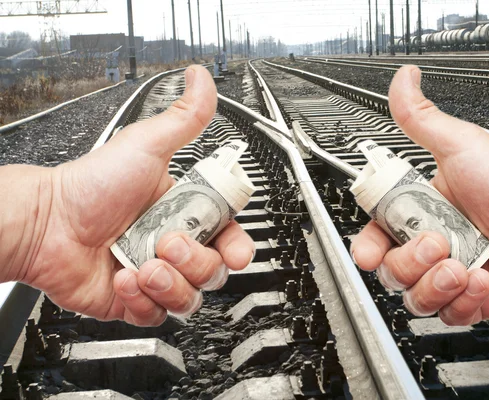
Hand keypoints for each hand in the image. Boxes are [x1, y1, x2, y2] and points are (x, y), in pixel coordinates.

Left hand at [20, 66, 253, 325]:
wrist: (46, 224)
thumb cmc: (90, 184)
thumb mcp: (145, 146)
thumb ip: (184, 118)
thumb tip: (202, 80)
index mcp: (185, 213)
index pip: (229, 237)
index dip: (237, 247)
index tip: (233, 249)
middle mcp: (173, 245)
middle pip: (213, 271)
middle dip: (193, 261)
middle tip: (166, 242)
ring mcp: (155, 274)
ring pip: (190, 298)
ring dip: (169, 284)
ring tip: (142, 264)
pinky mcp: (135, 301)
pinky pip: (157, 315)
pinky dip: (142, 301)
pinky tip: (123, 278)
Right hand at [351, 65, 488, 324]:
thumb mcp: (460, 146)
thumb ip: (421, 117)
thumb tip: (403, 81)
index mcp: (419, 214)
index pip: (375, 237)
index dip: (369, 247)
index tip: (374, 247)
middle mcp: (431, 245)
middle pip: (391, 272)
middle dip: (412, 261)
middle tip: (439, 242)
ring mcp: (450, 274)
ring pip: (416, 298)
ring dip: (436, 284)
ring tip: (462, 265)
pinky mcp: (471, 300)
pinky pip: (449, 315)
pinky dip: (462, 301)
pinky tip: (480, 278)